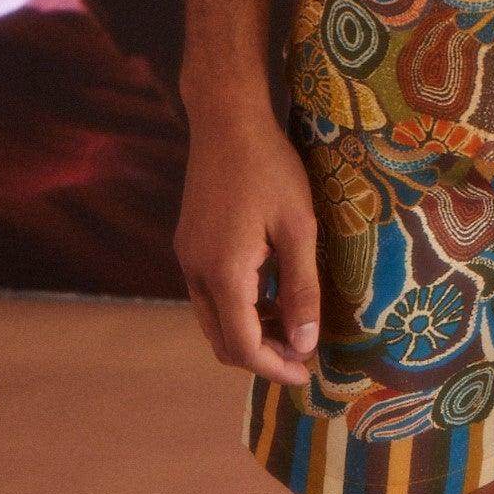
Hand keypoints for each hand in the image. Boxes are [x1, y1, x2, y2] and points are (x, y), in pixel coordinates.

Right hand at [174, 105, 320, 385]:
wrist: (227, 120)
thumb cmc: (271, 168)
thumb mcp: (298, 227)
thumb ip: (301, 289)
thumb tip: (305, 344)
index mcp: (223, 273)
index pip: (243, 346)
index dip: (275, 367)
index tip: (307, 373)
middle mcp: (195, 272)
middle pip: (222, 341)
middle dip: (261, 356)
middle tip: (301, 354)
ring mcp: (187, 257)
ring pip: (213, 319)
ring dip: (249, 331)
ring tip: (290, 325)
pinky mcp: (189, 242)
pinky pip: (208, 293)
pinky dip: (237, 306)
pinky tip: (269, 291)